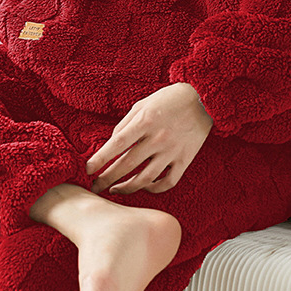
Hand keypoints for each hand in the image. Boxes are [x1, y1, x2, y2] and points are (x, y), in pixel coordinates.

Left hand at [86, 83, 213, 195]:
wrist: (202, 99)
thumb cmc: (168, 99)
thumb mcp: (143, 104)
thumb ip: (126, 124)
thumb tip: (111, 143)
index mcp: (145, 121)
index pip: (117, 144)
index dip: (100, 158)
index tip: (88, 169)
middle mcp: (158, 138)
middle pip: (127, 164)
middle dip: (107, 178)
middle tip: (95, 187)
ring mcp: (172, 151)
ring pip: (145, 178)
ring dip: (126, 188)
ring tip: (114, 190)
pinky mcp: (185, 160)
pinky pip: (168, 182)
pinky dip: (154, 189)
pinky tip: (144, 187)